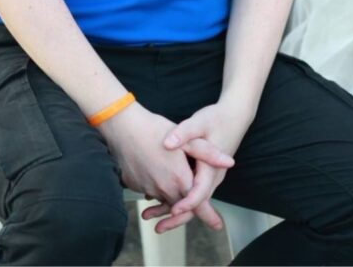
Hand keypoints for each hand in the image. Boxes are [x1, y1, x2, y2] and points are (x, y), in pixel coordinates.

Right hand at [98, 102, 233, 231]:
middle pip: (181, 205)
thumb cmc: (155, 129)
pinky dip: (159, 187)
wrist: (123, 127)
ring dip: (173, 196)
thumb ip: (208, 153)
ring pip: (166, 199)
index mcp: (179, 178)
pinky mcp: (135, 186)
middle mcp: (163, 189)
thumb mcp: (187, 138)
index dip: (209, 215)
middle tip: (198, 202)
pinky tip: (159, 171)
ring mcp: (147, 188)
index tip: (218, 225)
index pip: (197, 205)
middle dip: (189, 206)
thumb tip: (230, 162)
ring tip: (176, 180)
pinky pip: (152, 192)